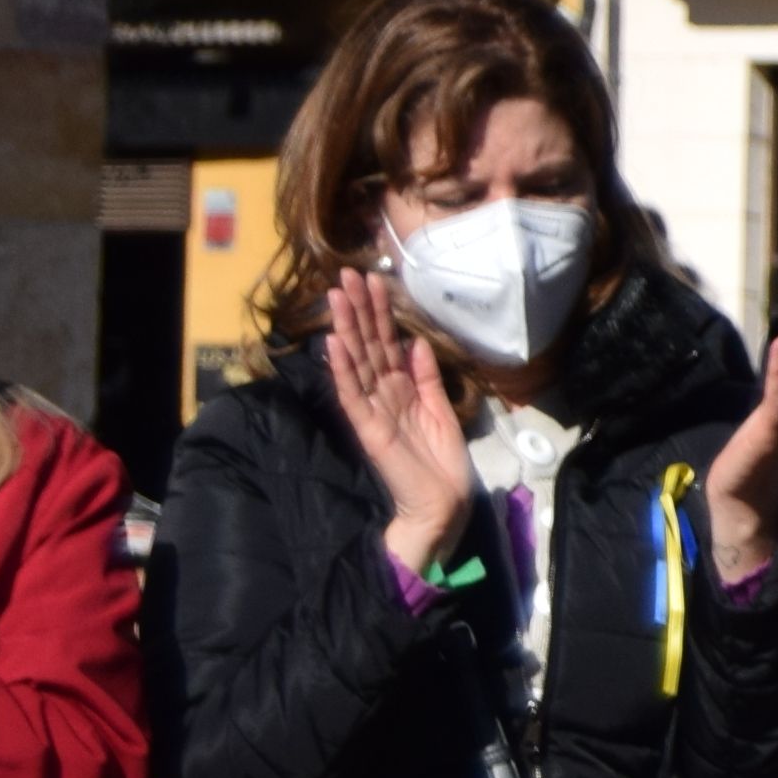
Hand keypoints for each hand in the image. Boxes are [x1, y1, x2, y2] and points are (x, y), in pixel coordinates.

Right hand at [322, 269, 477, 579]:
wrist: (442, 501)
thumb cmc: (442, 460)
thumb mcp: (440, 408)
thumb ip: (427, 377)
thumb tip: (416, 342)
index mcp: (400, 388)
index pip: (385, 343)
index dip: (378, 313)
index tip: (371, 280)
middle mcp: (382, 394)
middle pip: (367, 345)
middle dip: (358, 310)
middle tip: (346, 275)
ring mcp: (372, 410)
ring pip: (355, 362)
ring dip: (346, 329)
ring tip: (336, 297)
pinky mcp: (368, 429)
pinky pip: (352, 394)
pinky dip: (343, 370)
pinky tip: (335, 344)